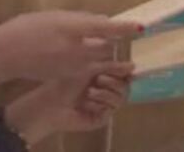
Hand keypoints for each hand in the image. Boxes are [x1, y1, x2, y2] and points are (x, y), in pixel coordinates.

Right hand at [0, 11, 140, 83]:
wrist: (5, 54)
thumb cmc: (26, 28)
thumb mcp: (54, 16)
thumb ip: (79, 19)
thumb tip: (101, 21)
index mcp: (72, 28)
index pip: (106, 28)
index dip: (125, 28)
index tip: (142, 27)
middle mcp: (76, 49)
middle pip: (106, 47)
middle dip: (116, 43)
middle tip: (127, 38)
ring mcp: (71, 65)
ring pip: (100, 63)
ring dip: (112, 61)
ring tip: (127, 64)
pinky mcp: (66, 75)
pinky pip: (88, 71)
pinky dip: (96, 67)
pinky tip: (97, 64)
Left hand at [5, 67, 133, 143]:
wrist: (50, 104)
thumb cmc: (65, 83)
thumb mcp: (89, 68)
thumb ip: (111, 66)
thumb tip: (133, 65)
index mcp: (103, 75)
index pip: (123, 73)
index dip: (126, 70)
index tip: (129, 67)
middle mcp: (106, 90)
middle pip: (126, 85)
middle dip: (115, 80)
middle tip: (100, 78)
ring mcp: (104, 105)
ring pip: (121, 97)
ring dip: (108, 91)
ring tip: (91, 90)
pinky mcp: (101, 117)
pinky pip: (113, 108)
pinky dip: (103, 101)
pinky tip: (89, 99)